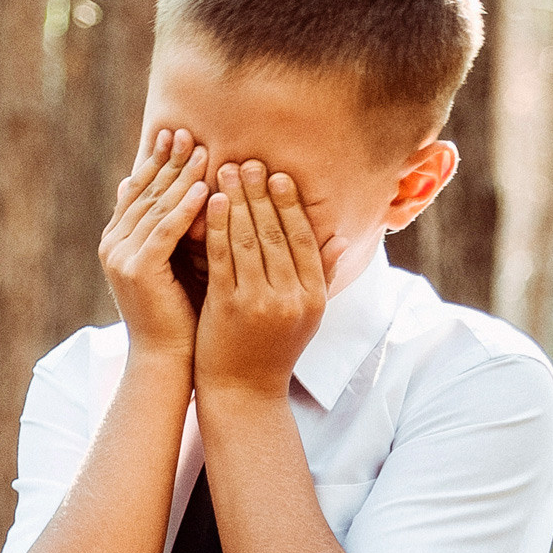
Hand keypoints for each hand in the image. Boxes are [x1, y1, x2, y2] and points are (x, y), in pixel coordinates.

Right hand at [100, 128, 210, 361]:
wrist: (167, 358)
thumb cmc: (179, 312)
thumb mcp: (176, 261)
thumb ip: (175, 228)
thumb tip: (188, 189)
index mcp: (117, 241)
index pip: (139, 191)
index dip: (157, 162)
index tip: (177, 134)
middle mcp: (112, 246)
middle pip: (145, 193)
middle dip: (168, 162)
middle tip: (188, 132)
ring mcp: (121, 257)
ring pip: (155, 207)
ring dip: (180, 177)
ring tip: (203, 151)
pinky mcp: (137, 270)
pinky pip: (165, 230)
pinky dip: (184, 208)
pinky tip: (204, 189)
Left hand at [194, 161, 344, 400]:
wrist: (242, 392)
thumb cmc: (271, 348)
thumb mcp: (306, 315)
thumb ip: (322, 275)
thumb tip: (341, 237)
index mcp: (313, 296)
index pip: (304, 239)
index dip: (290, 204)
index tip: (278, 174)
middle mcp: (292, 297)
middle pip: (276, 233)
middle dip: (261, 193)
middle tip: (248, 160)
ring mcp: (260, 302)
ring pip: (249, 240)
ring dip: (237, 200)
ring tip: (226, 170)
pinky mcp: (228, 307)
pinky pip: (222, 258)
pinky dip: (217, 226)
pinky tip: (210, 202)